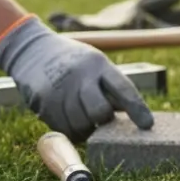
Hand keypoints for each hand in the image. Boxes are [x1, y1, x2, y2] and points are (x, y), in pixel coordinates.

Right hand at [0, 15, 154, 140]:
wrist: (32, 51)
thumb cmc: (74, 63)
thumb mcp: (95, 64)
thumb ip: (112, 87)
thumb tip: (133, 116)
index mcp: (98, 64)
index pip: (123, 88)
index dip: (137, 108)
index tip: (147, 125)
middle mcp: (79, 76)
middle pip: (100, 112)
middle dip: (103, 120)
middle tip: (101, 117)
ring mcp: (59, 89)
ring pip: (81, 125)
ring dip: (87, 128)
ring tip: (84, 116)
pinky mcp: (43, 102)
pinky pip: (64, 129)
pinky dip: (71, 129)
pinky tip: (69, 117)